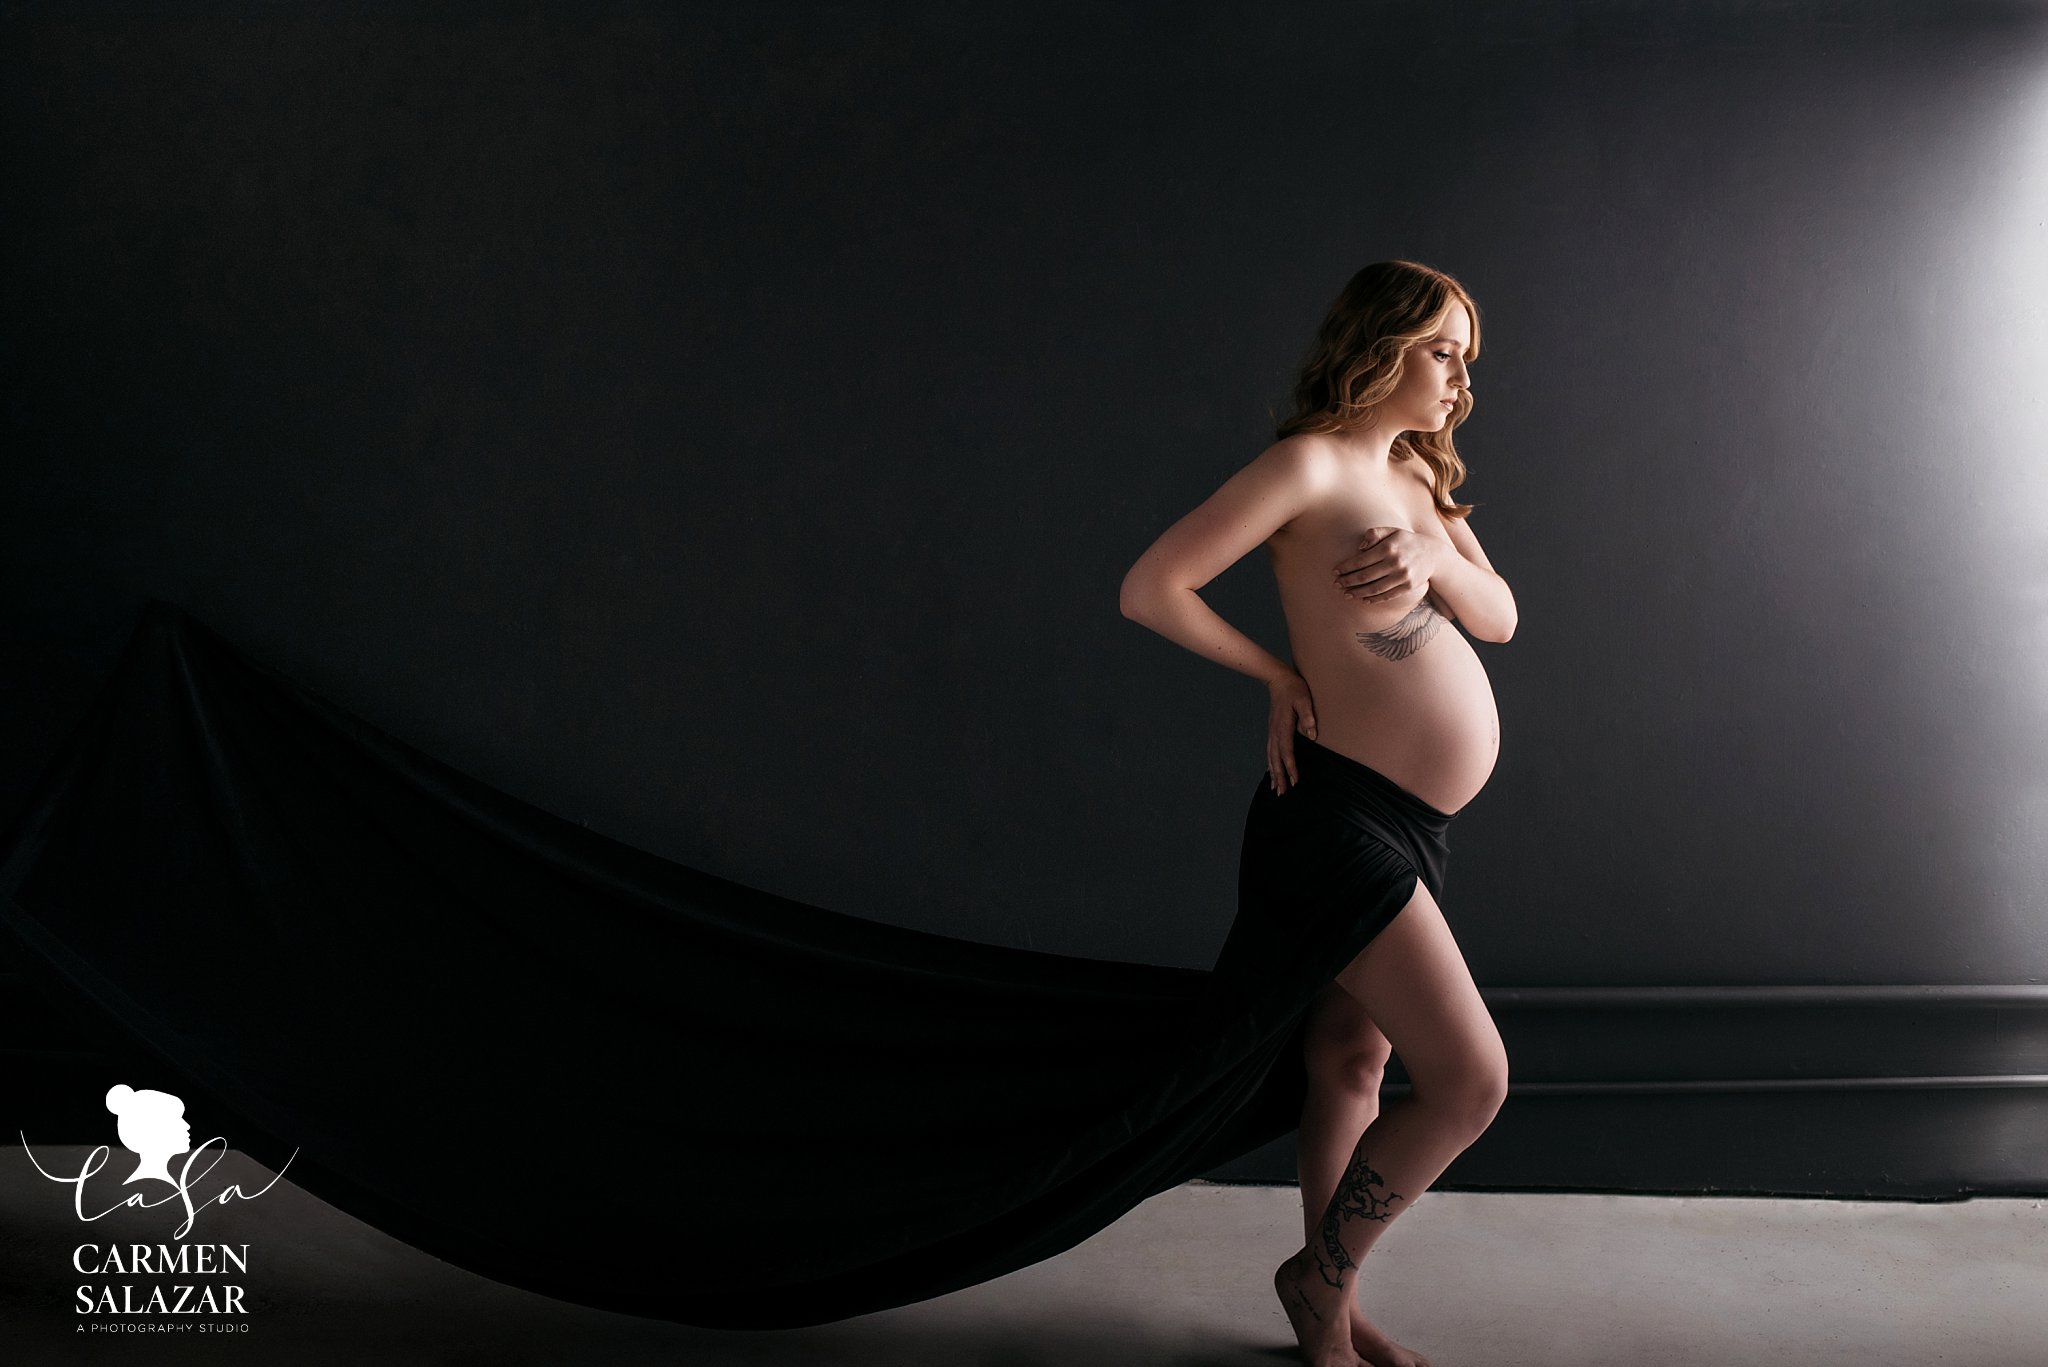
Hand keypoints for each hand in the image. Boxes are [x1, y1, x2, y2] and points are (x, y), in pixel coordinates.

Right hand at [1265, 672, 1316, 793]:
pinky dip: (1270, 764)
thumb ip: (1308, 716)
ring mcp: (1272, 732)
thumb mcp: (1304, 699)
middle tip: (1282, 793)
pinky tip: (1271, 772)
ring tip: (1275, 788)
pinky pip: (1270, 751)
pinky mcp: (1272, 731)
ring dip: (1273, 773)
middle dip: (1279, 776)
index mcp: (1283, 727)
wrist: (1278, 679)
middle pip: (1276, 759)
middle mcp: (1275, 732)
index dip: (1290, 767)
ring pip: (1271, 757)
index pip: (1287, 751)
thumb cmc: (1294, 689)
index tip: (1295, 781)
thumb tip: (1312, 735)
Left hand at [1333, 526, 1445, 604]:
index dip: (1346, 568)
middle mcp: (1395, 562)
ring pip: (1374, 588)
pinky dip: (1373, 599)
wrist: (1433, 554)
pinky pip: (1386, 595)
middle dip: (1348, 582)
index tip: (1335, 572)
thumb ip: (1375, 534)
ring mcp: (1402, 576)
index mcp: (1388, 548)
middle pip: (1365, 576)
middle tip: (1336, 585)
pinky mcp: (1408, 586)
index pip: (1361, 561)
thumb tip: (1359, 547)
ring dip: (1357, 593)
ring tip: (1346, 594)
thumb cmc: (1406, 541)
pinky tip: (1363, 599)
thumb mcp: (1392, 531)